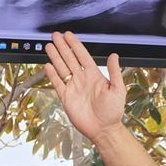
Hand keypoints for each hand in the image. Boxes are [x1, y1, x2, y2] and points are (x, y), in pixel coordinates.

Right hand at [44, 30, 125, 144]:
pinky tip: (48, 65)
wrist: (104, 129)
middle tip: (55, 35)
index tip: (68, 35)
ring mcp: (73, 88)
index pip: (82, 56)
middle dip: (62, 47)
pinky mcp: (66, 98)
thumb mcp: (118, 90)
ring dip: (55, 57)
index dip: (75, 45)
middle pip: (70, 59)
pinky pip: (58, 84)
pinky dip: (52, 75)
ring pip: (62, 68)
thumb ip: (114, 72)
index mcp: (94, 75)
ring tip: (49, 46)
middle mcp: (82, 79)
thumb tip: (114, 55)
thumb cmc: (113, 112)